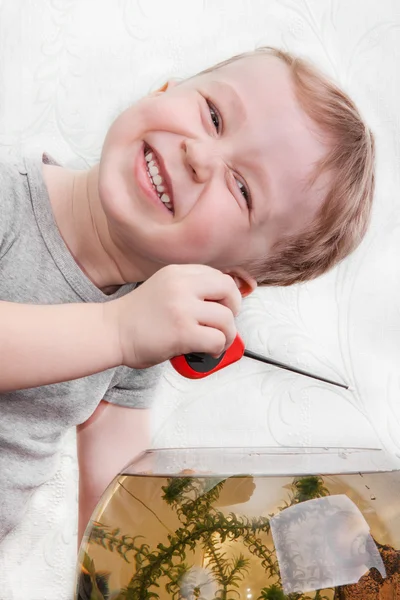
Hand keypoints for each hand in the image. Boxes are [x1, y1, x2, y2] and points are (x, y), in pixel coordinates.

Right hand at [106, 264, 241, 368]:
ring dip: (226, 335)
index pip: (218, 276)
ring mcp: (183, 307)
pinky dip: (217, 348)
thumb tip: (222, 303)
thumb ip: (189, 289)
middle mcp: (181, 285)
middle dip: (234, 309)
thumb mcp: (164, 288)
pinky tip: (207, 351)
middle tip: (225, 323)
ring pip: (227, 319)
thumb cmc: (136, 318)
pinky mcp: (183, 331)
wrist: (110, 332)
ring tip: (215, 342)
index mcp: (177, 272)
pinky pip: (217, 339)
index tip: (223, 307)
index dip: (226, 294)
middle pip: (228, 290)